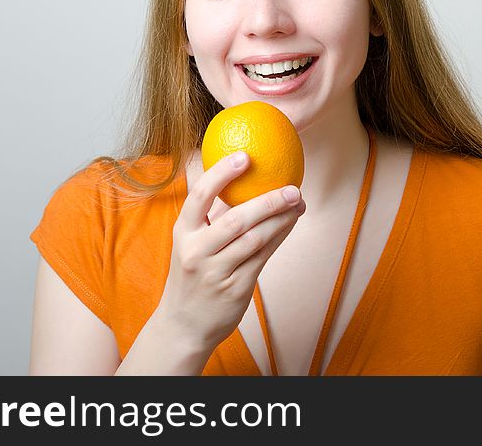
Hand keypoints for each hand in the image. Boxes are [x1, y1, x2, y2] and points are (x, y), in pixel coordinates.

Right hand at [155, 151, 305, 350]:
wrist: (183, 325)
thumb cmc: (192, 275)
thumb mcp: (190, 243)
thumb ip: (210, 216)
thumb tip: (240, 177)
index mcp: (183, 232)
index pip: (200, 195)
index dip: (222, 173)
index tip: (245, 156)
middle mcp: (196, 251)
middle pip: (236, 219)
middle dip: (268, 200)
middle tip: (292, 187)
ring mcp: (215, 271)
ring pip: (255, 239)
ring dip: (281, 219)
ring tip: (298, 203)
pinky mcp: (235, 288)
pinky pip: (262, 257)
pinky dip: (279, 237)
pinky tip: (290, 224)